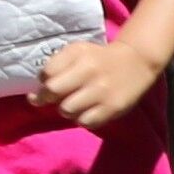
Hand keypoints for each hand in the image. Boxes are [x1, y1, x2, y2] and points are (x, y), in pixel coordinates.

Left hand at [34, 31, 168, 129]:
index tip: (47, 83)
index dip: (43, 81)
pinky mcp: (112, 108)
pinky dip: (81, 118)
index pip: (47, 73)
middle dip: (47, 97)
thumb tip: (37, 90)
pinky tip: (87, 110)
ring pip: (66, 110)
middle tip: (52, 98)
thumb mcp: (78, 51)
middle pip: (52, 91)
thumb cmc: (99, 58)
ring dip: (66, 109)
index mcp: (79, 54)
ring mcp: (101, 91)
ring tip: (73, 103)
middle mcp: (90, 72)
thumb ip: (57, 65)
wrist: (136, 62)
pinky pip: (84, 122)